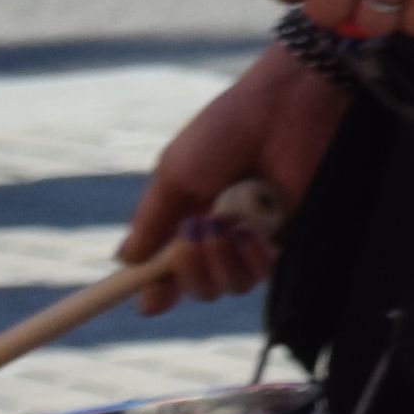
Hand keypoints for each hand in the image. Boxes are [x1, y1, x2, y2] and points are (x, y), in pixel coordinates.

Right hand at [119, 45, 346, 303]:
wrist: (283, 110)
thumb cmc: (226, 131)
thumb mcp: (175, 173)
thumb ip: (151, 221)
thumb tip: (125, 262)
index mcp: (187, 216)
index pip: (167, 269)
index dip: (157, 289)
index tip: (149, 303)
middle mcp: (220, 234)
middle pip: (196, 287)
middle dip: (188, 271)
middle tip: (191, 236)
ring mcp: (255, 239)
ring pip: (229, 287)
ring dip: (218, 262)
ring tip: (221, 224)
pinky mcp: (288, 239)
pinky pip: (262, 274)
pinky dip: (249, 258)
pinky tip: (247, 230)